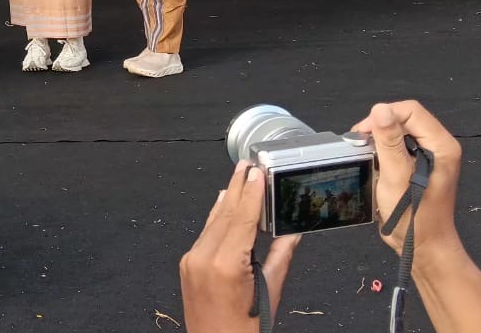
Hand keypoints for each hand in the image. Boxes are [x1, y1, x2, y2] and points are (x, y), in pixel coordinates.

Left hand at [180, 164, 300, 332]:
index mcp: (225, 264)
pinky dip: (217, 217)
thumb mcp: (269, 293)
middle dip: (237, 188)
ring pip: (213, 222)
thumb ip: (279, 258)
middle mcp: (203, 257)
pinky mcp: (187, 264)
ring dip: (227, 198)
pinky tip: (223, 203)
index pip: (242, 219)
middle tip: (246, 164)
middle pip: (225, 215)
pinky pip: (204, 234)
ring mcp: (191, 260)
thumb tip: (293, 233)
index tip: (256, 172)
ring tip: (238, 177)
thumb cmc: (244, 330)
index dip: (250, 193)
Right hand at [352, 101, 463, 258]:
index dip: (384, 116)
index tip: (363, 134)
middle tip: (360, 144)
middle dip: (379, 127)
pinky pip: (397, 145)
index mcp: (441, 146)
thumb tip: (380, 109)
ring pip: (399, 131)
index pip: (411, 111)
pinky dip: (381, 149)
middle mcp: (438, 147)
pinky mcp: (417, 165)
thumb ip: (389, 142)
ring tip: (364, 153)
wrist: (421, 245)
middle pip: (405, 118)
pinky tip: (372, 161)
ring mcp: (428, 156)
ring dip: (379, 138)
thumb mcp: (397, 176)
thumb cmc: (413, 215)